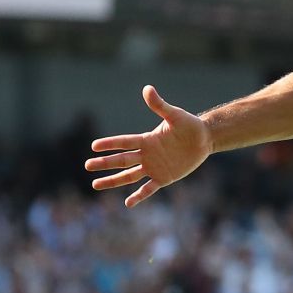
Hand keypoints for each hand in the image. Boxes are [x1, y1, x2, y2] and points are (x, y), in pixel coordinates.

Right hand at [85, 86, 211, 206]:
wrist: (204, 139)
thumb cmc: (189, 125)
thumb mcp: (174, 115)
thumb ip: (159, 105)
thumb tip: (147, 88)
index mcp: (146, 140)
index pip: (124, 142)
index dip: (110, 144)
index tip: (94, 146)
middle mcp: (146, 154)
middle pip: (121, 160)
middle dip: (105, 163)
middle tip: (88, 165)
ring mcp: (154, 167)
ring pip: (129, 176)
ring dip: (113, 181)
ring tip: (95, 185)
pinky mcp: (164, 178)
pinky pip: (149, 188)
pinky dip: (139, 196)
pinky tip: (127, 203)